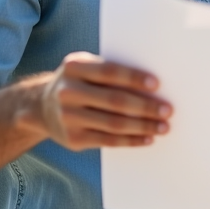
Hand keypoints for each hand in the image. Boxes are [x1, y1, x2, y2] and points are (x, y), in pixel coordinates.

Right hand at [35, 52, 171, 150]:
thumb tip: (153, 86)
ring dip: (143, 126)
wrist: (42, 107)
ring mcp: (68, 117)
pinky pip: (108, 141)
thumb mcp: (86, 68)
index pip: (109, 71)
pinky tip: (147, 138)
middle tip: (167, 110)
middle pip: (114, 100)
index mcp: (74, 67)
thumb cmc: (79, 83)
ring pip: (114, 124)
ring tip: (163, 126)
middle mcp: (68, 92)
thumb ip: (111, 72)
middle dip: (145, 106)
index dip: (133, 78)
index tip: (157, 84)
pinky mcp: (73, 139)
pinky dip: (131, 140)